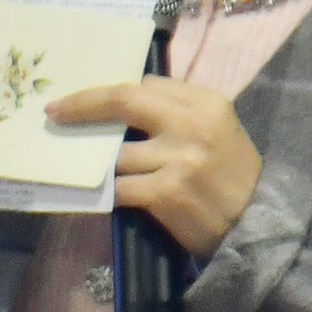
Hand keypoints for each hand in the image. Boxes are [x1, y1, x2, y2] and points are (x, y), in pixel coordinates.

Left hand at [46, 73, 262, 256]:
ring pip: (116, 154)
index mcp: (207, 103)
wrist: (257, 226)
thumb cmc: (232, 177)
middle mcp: (192, 125)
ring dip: (101, 164)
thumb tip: (125, 100)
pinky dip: (107, 192)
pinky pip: (118, 187)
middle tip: (54, 112)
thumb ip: (178, 111)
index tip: (82, 98)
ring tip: (94, 170)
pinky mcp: (165, 193)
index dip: (110, 91)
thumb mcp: (219, 131)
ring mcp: (178, 159)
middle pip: (124, 102)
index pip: (146, 85)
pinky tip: (104, 195)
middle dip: (83, 104)